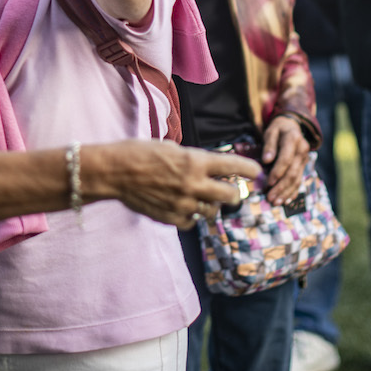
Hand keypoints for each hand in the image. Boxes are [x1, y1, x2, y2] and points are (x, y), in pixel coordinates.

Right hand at [83, 140, 261, 229]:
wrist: (113, 172)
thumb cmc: (139, 153)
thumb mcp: (171, 147)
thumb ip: (192, 159)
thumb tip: (207, 167)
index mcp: (195, 161)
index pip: (234, 166)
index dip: (250, 169)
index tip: (256, 172)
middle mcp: (194, 183)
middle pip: (231, 196)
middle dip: (235, 194)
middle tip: (232, 193)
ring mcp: (183, 203)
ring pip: (211, 211)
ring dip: (210, 205)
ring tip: (200, 199)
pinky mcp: (171, 218)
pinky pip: (192, 222)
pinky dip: (191, 216)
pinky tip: (183, 208)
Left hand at [261, 115, 311, 203]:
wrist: (292, 126)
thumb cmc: (278, 129)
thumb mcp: (271, 131)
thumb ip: (269, 145)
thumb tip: (266, 160)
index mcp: (293, 140)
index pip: (286, 159)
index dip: (277, 172)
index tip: (268, 182)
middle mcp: (302, 151)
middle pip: (293, 172)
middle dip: (281, 187)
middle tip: (270, 198)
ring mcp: (304, 159)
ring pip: (297, 179)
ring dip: (286, 192)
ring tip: (276, 202)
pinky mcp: (303, 166)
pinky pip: (300, 180)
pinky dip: (293, 191)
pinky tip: (286, 200)